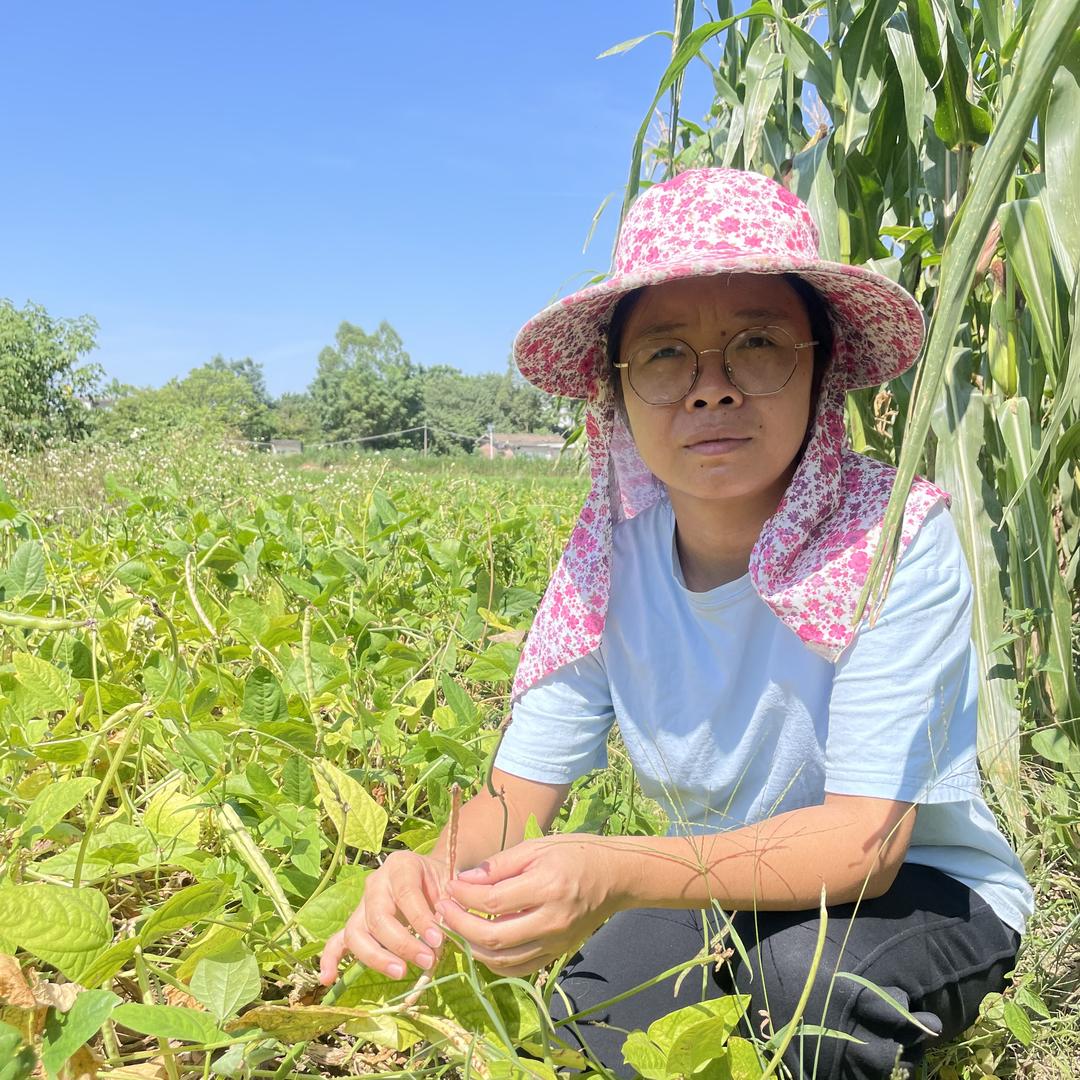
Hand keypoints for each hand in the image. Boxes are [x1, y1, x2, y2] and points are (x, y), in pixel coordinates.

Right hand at [319, 850, 449, 984]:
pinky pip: (337, 940)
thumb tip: (436, 944)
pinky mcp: (356, 922)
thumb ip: (446, 912)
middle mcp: (376, 882)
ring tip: (400, 972)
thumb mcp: (449, 889)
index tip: (438, 940)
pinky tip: (328, 978)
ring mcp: (362, 903)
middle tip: (427, 960)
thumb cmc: (441, 882)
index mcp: (400, 866)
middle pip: (378, 917)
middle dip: (402, 944)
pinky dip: (331, 959)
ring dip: (377, 957)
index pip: (406, 894)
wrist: (433, 876)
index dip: (421, 919)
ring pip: (357, 931)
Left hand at [440, 835, 622, 976]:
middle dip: (459, 924)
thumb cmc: (574, 853)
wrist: (615, 877)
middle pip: (492, 936)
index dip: (464, 897)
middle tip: (443, 909)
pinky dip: (494, 961)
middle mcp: (551, 920)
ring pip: (502, 959)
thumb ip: (499, 866)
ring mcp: (556, 941)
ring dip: (472, 946)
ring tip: (457, 927)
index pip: (492, 902)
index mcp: (546, 887)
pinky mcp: (558, 954)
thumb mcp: (536, 847)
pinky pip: (518, 968)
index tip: (449, 886)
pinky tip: (481, 945)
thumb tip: (464, 881)